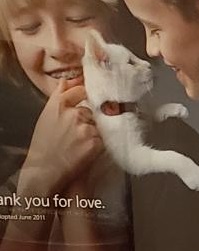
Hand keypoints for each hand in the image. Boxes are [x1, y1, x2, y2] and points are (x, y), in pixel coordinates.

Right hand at [16, 79, 101, 198]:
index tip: (86, 98)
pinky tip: (84, 150)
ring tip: (78, 144)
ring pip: (97, 125)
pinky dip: (97, 144)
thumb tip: (67, 81)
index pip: (79, 90)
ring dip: (92, 133)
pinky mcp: (95, 142)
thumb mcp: (46, 116)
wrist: (46, 169)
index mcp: (58, 105)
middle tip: (76, 133)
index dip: (84, 94)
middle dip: (87, 120)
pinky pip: (102, 139)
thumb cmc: (44, 144)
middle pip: (90, 111)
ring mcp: (86, 128)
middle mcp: (73, 114)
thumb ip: (58, 97)